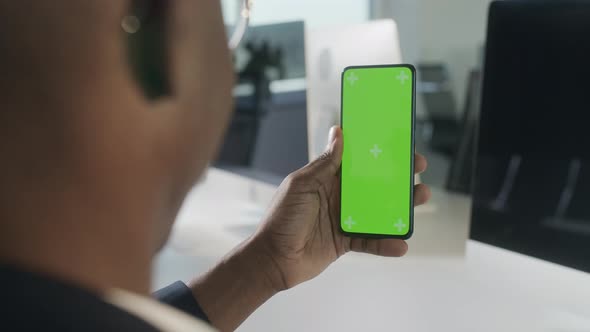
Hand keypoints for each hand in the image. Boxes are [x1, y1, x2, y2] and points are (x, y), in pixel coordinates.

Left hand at [251, 126, 430, 290]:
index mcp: (328, 178)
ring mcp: (344, 219)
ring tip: (421, 199)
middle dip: (398, 177)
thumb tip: (339, 132)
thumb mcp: (302, 184)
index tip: (399, 144)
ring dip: (400, 207)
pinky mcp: (346, 242)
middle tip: (418, 170)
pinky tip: (401, 244)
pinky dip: (386, 243)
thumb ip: (324, 163)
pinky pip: (371, 241)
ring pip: (379, 211)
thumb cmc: (282, 217)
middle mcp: (339, 196)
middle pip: (375, 184)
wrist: (273, 258)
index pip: (358, 161)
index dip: (378, 152)